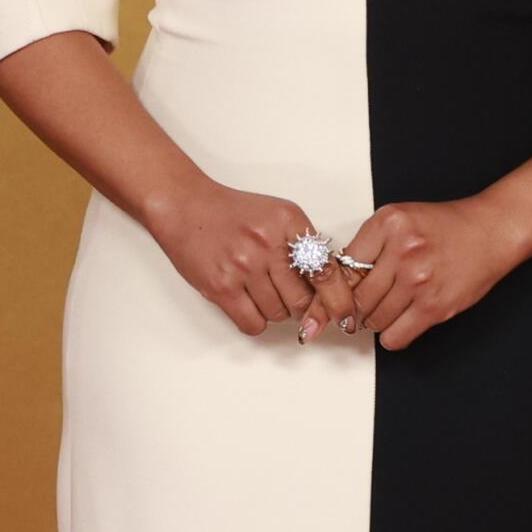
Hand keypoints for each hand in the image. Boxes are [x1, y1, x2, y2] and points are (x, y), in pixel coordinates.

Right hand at [146, 178, 362, 337]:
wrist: (186, 207)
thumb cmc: (232, 214)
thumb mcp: (277, 215)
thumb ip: (305, 244)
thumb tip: (332, 285)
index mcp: (288, 221)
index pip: (326, 270)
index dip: (339, 300)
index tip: (345, 316)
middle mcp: (268, 242)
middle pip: (303, 300)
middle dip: (302, 305)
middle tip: (290, 295)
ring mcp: (243, 266)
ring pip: (278, 314)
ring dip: (275, 310)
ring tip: (260, 288)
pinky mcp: (221, 287)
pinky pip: (253, 324)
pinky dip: (256, 320)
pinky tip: (248, 302)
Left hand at [301, 196, 523, 350]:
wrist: (491, 231)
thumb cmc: (444, 226)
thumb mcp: (399, 219)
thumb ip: (368, 245)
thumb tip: (335, 282)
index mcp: (388, 224)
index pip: (342, 267)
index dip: (333, 288)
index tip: (326, 302)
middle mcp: (402, 251)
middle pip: (355, 297)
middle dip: (353, 307)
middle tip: (358, 306)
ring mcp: (419, 281)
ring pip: (373, 319)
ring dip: (374, 320)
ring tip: (387, 306)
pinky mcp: (435, 307)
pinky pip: (395, 337)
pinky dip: (391, 335)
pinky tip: (398, 322)